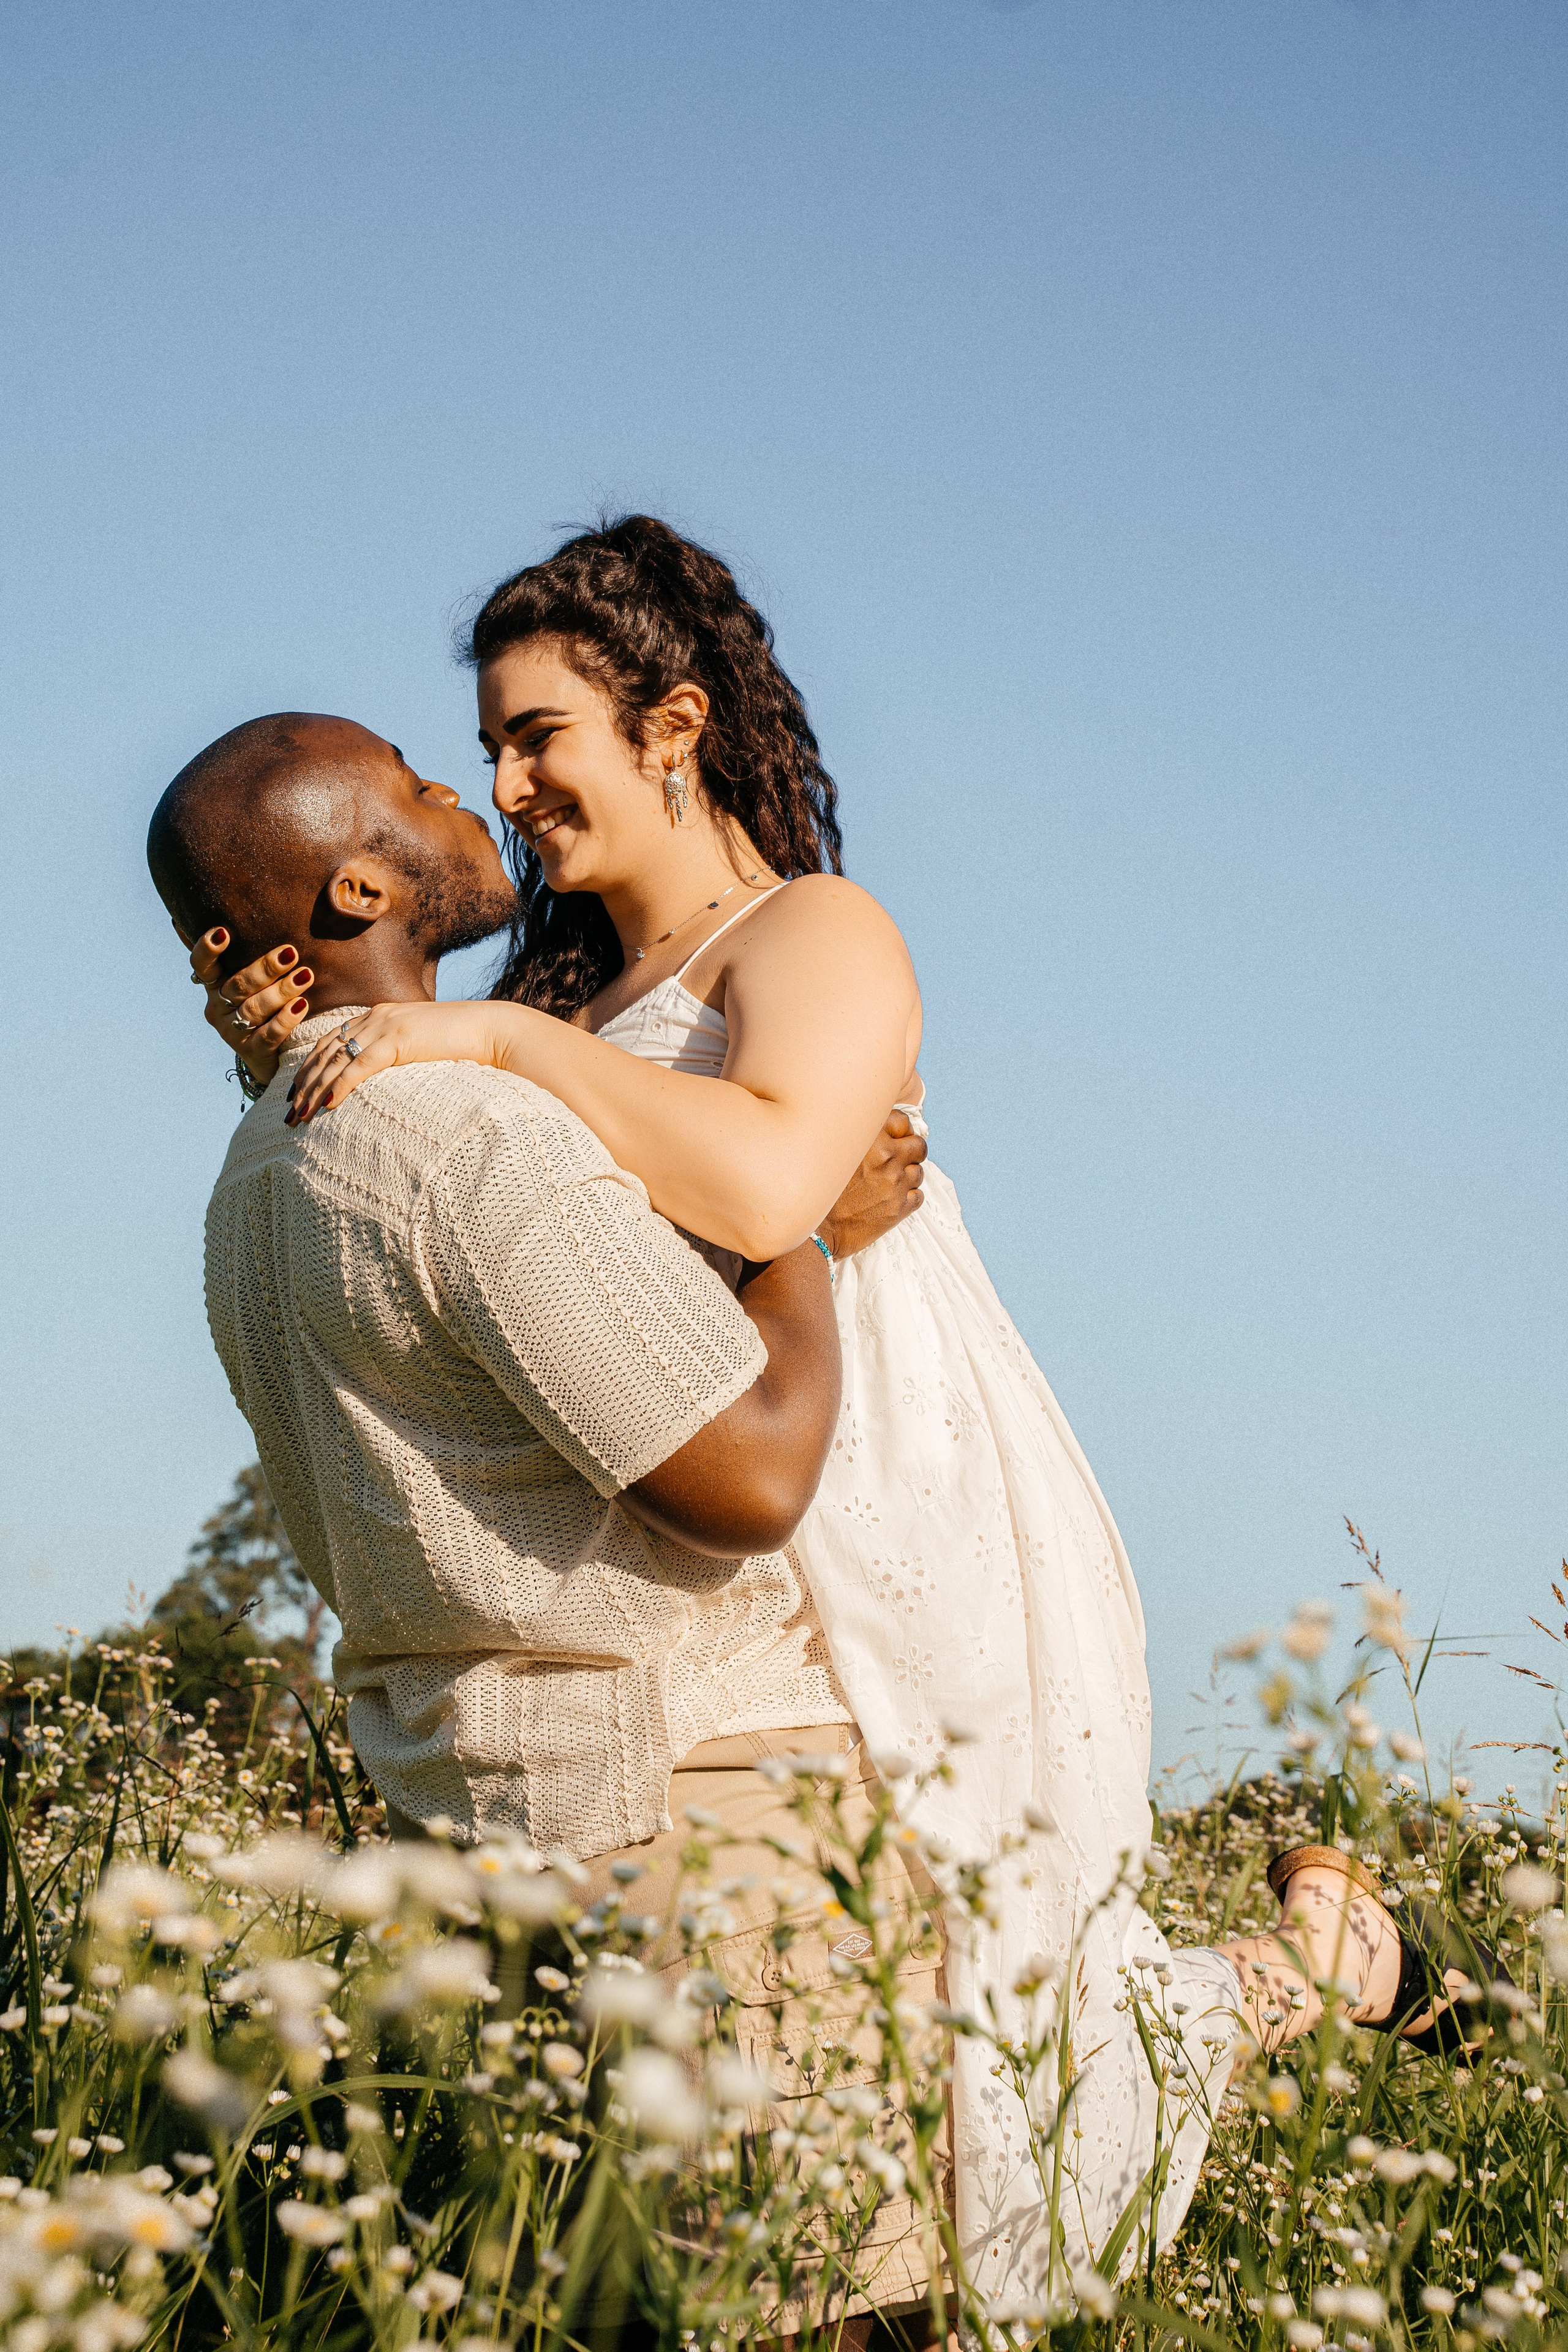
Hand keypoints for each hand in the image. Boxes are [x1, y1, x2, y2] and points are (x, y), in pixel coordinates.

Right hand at [187, 928, 313, 1088]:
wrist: (270, 1056)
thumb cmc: (263, 1006)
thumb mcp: (250, 981)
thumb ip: (243, 952)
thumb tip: (207, 916)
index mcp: (214, 986)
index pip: (202, 966)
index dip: (208, 950)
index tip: (222, 932)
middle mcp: (218, 1008)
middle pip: (238, 986)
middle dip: (265, 968)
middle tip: (291, 953)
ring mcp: (233, 1032)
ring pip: (254, 1009)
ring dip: (281, 991)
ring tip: (305, 976)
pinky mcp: (253, 1052)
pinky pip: (269, 1035)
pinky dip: (285, 1019)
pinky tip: (302, 1005)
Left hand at [286, 999, 501, 1122]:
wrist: (490, 1030)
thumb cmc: (462, 1043)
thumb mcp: (420, 1045)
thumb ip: (398, 1053)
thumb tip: (386, 1079)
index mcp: (378, 1016)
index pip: (331, 1042)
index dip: (309, 1068)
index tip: (295, 1093)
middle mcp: (375, 1016)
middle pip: (325, 1052)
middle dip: (303, 1083)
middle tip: (288, 1113)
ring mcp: (385, 1026)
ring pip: (335, 1060)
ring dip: (313, 1090)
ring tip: (300, 1115)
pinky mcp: (397, 1040)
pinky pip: (359, 1067)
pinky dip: (339, 1087)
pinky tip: (326, 1106)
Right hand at [817, 1110, 927, 1259]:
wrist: (818, 1229)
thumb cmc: (823, 1191)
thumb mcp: (836, 1152)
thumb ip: (859, 1139)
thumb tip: (879, 1133)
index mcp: (870, 1139)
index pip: (902, 1122)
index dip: (901, 1131)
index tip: (897, 1138)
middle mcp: (886, 1157)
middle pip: (919, 1146)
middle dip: (912, 1152)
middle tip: (900, 1160)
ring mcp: (896, 1183)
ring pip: (919, 1172)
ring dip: (908, 1176)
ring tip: (890, 1183)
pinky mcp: (900, 1207)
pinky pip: (919, 1196)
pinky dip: (909, 1197)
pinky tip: (892, 1199)